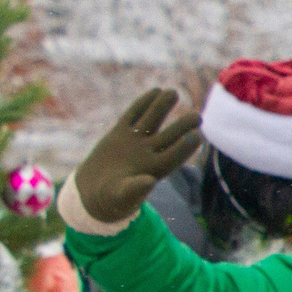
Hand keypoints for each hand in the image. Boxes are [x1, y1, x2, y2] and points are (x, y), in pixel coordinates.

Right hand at [74, 89, 202, 227]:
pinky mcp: (120, 133)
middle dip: (182, 126)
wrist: (94, 192)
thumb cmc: (112, 200)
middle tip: (197, 117)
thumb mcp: (122, 197)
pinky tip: (154, 91)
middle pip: (170, 136)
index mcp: (156, 169)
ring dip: (162, 106)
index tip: (196, 137)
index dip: (185, 147)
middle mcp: (150, 152)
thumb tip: (150, 182)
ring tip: (173, 92)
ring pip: (152, 120)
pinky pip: (133, 115)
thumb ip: (136, 190)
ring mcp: (136, 141)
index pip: (175, 155)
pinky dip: (142, 104)